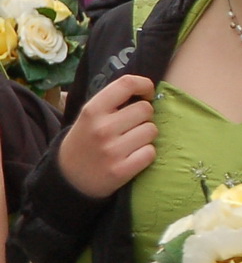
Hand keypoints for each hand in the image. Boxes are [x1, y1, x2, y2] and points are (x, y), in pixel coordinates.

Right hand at [58, 75, 158, 197]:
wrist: (69, 178)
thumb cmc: (85, 142)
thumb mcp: (89, 117)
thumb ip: (112, 102)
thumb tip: (145, 90)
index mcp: (93, 110)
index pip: (126, 84)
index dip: (144, 85)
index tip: (147, 94)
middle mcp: (102, 128)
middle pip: (146, 109)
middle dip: (144, 116)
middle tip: (132, 125)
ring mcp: (112, 150)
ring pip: (152, 130)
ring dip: (146, 135)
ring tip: (131, 141)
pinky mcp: (122, 170)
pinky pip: (151, 152)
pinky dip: (146, 153)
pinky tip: (132, 156)